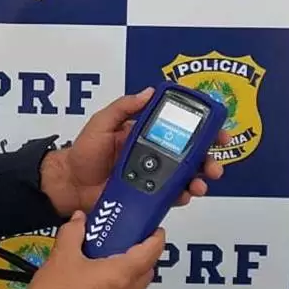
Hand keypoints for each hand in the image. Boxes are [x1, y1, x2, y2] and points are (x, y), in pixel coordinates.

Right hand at [11, 210, 164, 288]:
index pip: (150, 253)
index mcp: (120, 276)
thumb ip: (73, 233)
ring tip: (102, 259)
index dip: (156, 238)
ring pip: (132, 288)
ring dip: (126, 273)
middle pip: (145, 272)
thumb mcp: (61, 256)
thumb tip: (79, 220)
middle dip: (141, 255)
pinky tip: (89, 282)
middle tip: (125, 240)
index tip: (155, 229)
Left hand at [41, 88, 227, 216]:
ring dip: (200, 179)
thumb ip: (123, 108)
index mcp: (145, 133)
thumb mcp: (101, 123)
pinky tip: (185, 195)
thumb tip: (148, 92)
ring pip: (186, 177)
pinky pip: (172, 196)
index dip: (202, 128)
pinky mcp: (149, 196)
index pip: (179, 127)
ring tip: (201, 184)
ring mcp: (153, 176)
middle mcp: (154, 154)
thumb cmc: (83, 152)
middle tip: (214, 164)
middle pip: (191, 155)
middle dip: (209, 158)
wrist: (70, 184)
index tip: (218, 129)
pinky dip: (183, 196)